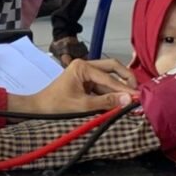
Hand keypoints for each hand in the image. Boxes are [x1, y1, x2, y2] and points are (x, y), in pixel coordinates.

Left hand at [23, 58, 138, 113]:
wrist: (38, 110)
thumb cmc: (56, 106)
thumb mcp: (83, 106)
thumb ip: (106, 102)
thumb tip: (128, 99)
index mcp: (82, 66)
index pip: (109, 77)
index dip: (124, 88)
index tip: (137, 97)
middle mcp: (85, 66)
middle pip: (112, 68)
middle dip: (126, 79)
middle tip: (138, 91)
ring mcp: (85, 74)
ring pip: (108, 78)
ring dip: (118, 89)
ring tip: (131, 100)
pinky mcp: (85, 83)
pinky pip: (102, 86)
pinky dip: (110, 94)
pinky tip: (119, 103)